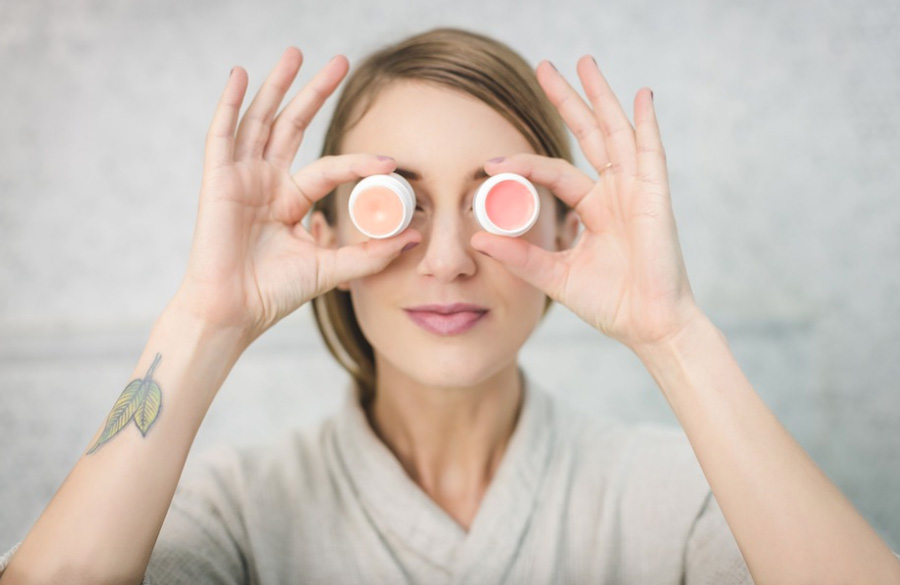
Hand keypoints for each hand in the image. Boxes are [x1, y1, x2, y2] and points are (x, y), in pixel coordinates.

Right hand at [176, 48, 419, 341]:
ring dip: (278, 85)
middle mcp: (266, 183)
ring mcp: (241, 177)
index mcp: (291, 201)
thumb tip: (415, 236)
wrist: (235, 312)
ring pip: (261, 120)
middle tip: (341, 62)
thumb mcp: (331, 269)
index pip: (329, 168)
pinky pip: (222, 133)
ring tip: (296, 52)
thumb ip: (370, 253)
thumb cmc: (275, 293)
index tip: (389, 160)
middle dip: (315, 93)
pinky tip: (240, 74)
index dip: (358, 163)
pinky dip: (229, 102)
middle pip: (293, 127)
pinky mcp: (217, 179)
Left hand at [471, 57, 701, 351]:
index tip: (490, 163)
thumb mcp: (555, 276)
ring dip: (600, 98)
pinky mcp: (656, 198)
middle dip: (567, 100)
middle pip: (588, 134)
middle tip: (545, 66)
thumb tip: (478, 238)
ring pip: (615, 133)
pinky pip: (651, 154)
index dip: (523, 165)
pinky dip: (646, 125)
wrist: (647, 325)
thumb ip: (520, 256)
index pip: (553, 172)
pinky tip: (642, 96)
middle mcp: (614, 192)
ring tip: (584, 63)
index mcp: (592, 208)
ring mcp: (636, 191)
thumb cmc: (610, 303)